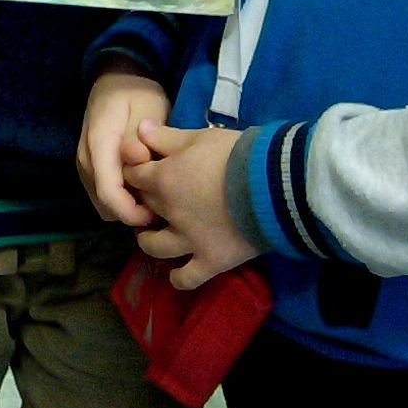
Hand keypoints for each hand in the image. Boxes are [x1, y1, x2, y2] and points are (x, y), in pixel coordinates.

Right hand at [77, 63, 168, 229]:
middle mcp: (85, 160)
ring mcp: (85, 166)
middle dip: (132, 213)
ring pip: (104, 204)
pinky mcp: (90, 169)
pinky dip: (122, 200)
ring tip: (154, 195)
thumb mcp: (147, 108)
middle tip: (161, 204)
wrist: (116, 77)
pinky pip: (104, 195)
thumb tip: (137, 163)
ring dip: (127, 207)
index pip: (108, 193)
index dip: (131, 212)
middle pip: (105, 205)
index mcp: (98, 144)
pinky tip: (143, 189)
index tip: (156, 215)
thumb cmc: (136, 92)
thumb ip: (139, 139)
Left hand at [125, 118, 262, 290]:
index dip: (137, 171)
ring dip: (149, 240)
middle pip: (144, 206)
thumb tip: (140, 129)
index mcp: (163, 178)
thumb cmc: (237, 153)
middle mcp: (169, 212)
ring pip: (154, 246)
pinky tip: (179, 274)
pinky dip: (180, 278)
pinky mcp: (211, 260)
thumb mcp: (200, 136)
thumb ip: (166, 136)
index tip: (146, 169)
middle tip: (156, 196)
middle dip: (146, 199)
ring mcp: (188, 240)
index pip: (134, 175)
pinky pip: (187, 278)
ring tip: (154, 235)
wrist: (274, 183)